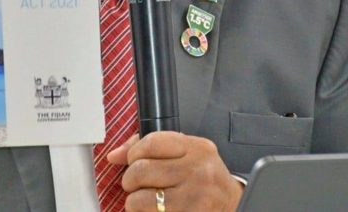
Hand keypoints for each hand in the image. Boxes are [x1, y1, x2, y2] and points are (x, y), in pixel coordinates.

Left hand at [108, 132, 243, 210]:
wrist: (233, 205)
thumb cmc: (205, 181)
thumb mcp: (187, 155)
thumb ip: (151, 149)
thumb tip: (115, 155)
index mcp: (197, 148)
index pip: (151, 142)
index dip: (133, 153)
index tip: (133, 162)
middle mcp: (198, 170)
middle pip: (141, 170)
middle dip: (130, 180)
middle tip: (136, 185)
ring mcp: (194, 196)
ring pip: (140, 198)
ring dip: (135, 202)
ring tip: (145, 201)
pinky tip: (155, 210)